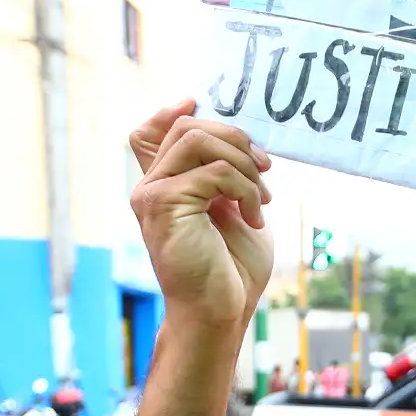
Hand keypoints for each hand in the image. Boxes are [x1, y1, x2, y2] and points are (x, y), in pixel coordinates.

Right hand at [128, 100, 274, 334]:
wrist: (221, 312)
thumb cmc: (231, 269)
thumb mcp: (233, 211)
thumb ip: (224, 176)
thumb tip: (235, 140)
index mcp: (164, 187)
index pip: (151, 132)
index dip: (173, 111)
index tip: (199, 103)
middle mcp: (149, 187)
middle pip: (186, 127)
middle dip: (235, 139)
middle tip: (265, 169)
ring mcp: (152, 195)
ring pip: (198, 140)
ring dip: (243, 163)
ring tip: (261, 198)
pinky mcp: (163, 204)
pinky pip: (214, 171)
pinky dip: (244, 189)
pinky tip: (254, 217)